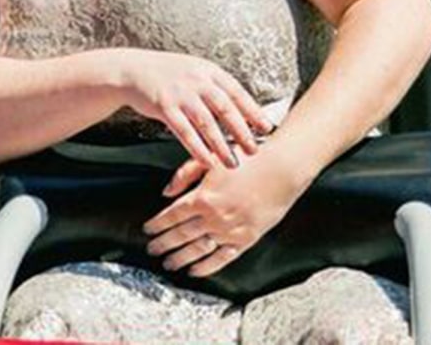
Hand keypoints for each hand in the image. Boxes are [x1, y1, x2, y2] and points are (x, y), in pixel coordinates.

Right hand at [123, 52, 273, 169]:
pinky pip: (184, 131)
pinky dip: (196, 148)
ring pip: (206, 123)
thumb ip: (216, 87)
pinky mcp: (164, 106)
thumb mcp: (196, 71)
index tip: (266, 128)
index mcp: (209, 71)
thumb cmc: (169, 74)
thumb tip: (244, 108)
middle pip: (225, 108)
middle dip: (241, 131)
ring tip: (232, 162)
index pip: (236, 92)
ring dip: (221, 145)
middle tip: (253, 150)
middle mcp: (196, 80)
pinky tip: (206, 160)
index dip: (252, 111)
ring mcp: (180, 93)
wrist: (134, 69)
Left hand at [142, 149, 307, 275]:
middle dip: (163, 244)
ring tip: (168, 263)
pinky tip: (194, 270)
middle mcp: (214, 216)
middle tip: (151, 249)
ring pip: (198, 250)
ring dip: (180, 258)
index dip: (157, 224)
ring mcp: (230, 230)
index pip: (171, 216)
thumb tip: (165, 192)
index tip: (147, 230)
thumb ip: (185, 174)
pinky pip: (223, 258)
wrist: (283, 168)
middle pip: (181, 235)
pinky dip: (207, 267)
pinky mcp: (247, 239)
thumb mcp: (211, 160)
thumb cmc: (248, 160)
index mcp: (202, 196)